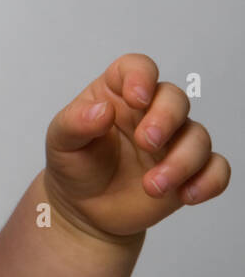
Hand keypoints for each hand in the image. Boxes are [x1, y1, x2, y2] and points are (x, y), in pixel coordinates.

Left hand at [43, 53, 229, 243]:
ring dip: (181, 161)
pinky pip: (216, 169)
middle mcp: (150, 113)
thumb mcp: (60, 142)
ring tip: (152, 186)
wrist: (82, 208)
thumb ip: (75, 123)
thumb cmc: (73, 165)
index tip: (136, 97)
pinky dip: (208, 181)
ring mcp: (173, 142)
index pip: (137, 68)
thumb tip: (102, 110)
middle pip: (176, 99)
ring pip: (198, 137)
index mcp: (117, 95)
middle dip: (166, 119)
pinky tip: (186, 194)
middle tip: (146, 143)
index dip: (142, 76)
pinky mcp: (189, 171)